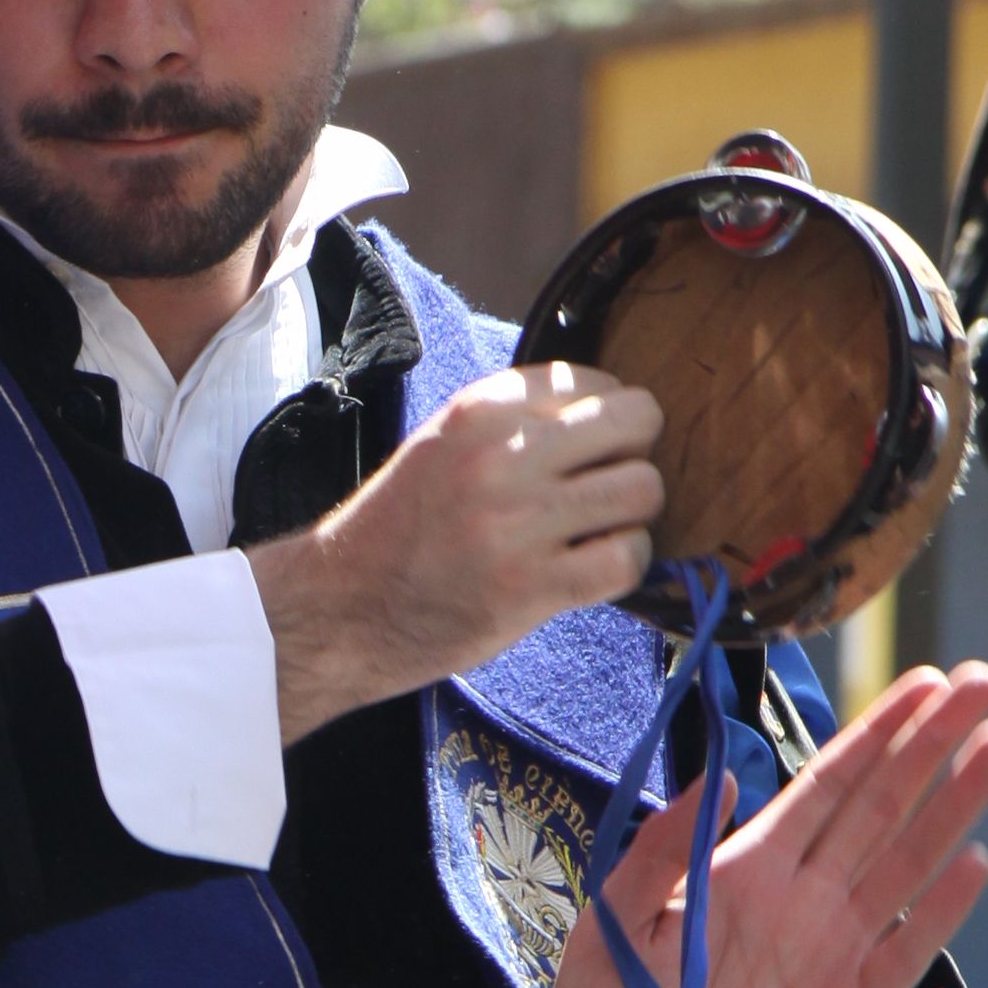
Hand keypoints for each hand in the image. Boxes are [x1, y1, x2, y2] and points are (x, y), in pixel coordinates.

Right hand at [248, 365, 664, 744]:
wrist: (343, 606)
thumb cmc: (403, 527)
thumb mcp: (445, 443)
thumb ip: (517, 420)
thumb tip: (612, 411)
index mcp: (480, 410)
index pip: (596, 381)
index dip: (604, 419)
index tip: (585, 452)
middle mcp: (501, 457)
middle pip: (637, 424)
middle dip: (634, 455)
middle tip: (605, 487)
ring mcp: (518, 524)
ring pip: (643, 489)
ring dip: (634, 515)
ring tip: (598, 531)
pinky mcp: (531, 587)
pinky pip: (629, 558)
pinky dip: (627, 564)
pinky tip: (594, 569)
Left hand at [544, 663, 987, 987]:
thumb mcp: (610, 932)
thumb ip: (659, 853)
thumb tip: (724, 776)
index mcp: (744, 872)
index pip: (825, 785)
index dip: (876, 732)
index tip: (924, 682)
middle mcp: (799, 902)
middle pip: (880, 808)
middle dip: (932, 746)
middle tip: (983, 684)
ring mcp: (831, 957)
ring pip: (905, 867)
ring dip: (952, 808)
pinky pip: (905, 955)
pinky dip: (940, 912)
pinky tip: (976, 863)